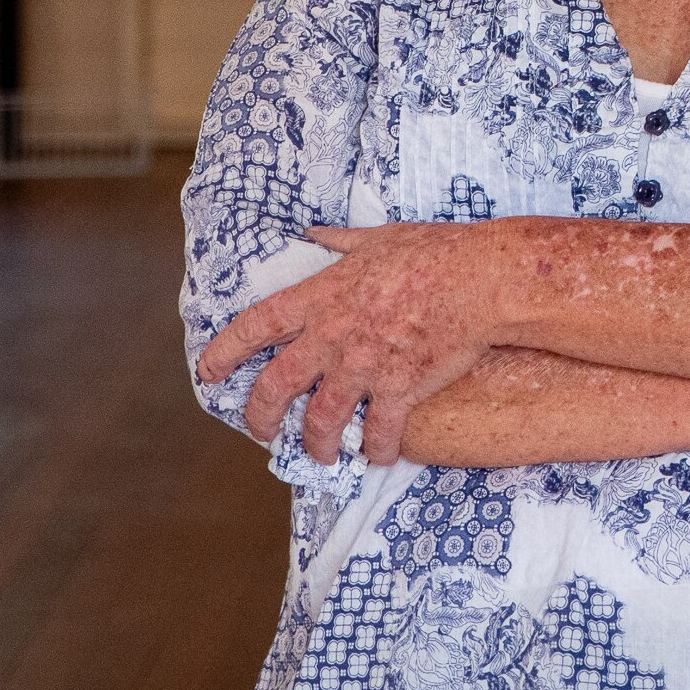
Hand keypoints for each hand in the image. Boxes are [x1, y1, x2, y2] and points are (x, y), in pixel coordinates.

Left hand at [193, 219, 523, 466]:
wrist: (480, 279)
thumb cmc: (433, 252)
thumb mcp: (377, 238)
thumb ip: (340, 241)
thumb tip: (314, 233)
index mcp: (321, 297)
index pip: (255, 327)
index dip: (225, 352)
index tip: (208, 372)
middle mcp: (332, 336)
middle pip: (275, 387)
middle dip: (260, 416)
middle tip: (261, 432)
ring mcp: (364, 366)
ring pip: (321, 421)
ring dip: (317, 445)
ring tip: (322, 456)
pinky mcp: (400, 389)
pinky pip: (381, 433)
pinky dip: (378, 450)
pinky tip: (380, 456)